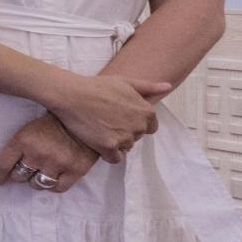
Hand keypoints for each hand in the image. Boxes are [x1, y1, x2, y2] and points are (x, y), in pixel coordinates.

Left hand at [0, 113, 98, 193]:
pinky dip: (54, 185)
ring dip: (36, 180)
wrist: (87, 117)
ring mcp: (57, 164)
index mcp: (23, 140)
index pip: (2, 165)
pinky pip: (57, 188)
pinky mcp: (76, 171)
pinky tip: (55, 176)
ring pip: (37, 184)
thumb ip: (17, 146)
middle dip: (20, 174)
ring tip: (42, 172)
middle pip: (19, 177)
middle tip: (26, 169)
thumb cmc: (54, 122)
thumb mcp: (30, 128)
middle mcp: (38, 154)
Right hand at [47, 74, 169, 162]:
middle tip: (107, 122)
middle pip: (136, 138)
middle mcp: (139, 126)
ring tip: (100, 130)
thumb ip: (149, 87)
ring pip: (125, 148)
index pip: (150, 128)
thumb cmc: (98, 86)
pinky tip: (98, 143)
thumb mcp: (126, 82)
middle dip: (125, 132)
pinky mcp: (108, 147)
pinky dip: (107, 153)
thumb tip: (168, 86)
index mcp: (147, 112)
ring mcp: (124, 138)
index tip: (121, 118)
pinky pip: (114, 158)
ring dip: (115, 143)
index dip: (136, 124)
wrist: (73, 95)